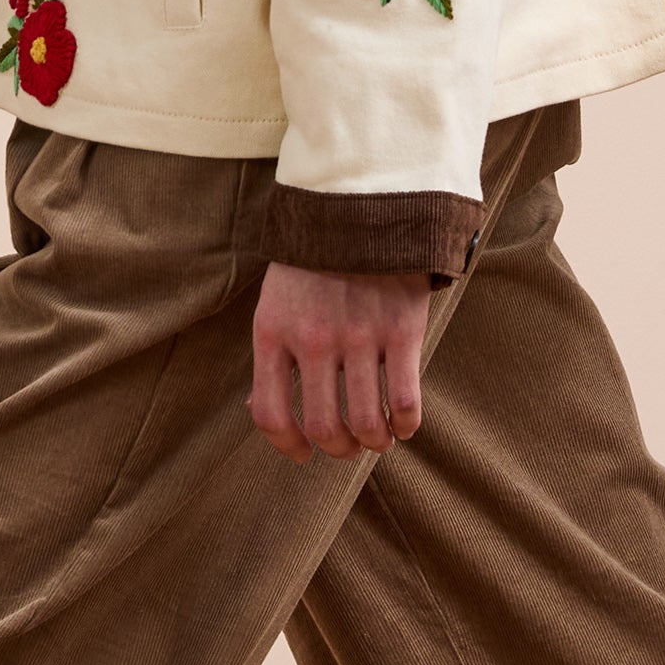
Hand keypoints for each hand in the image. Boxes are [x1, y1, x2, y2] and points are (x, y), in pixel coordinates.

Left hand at [249, 262, 430, 462]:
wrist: (363, 209)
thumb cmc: (314, 265)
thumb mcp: (275, 302)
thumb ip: (270, 356)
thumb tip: (258, 411)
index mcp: (273, 333)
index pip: (270, 414)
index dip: (286, 446)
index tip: (302, 455)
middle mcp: (313, 340)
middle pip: (322, 426)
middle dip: (337, 449)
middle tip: (347, 446)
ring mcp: (359, 336)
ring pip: (366, 422)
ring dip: (373, 443)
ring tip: (378, 439)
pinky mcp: (400, 331)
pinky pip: (405, 400)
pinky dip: (406, 425)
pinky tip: (404, 425)